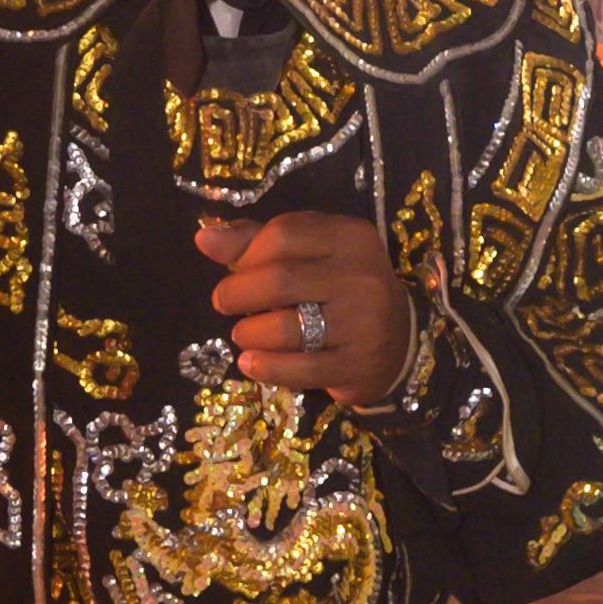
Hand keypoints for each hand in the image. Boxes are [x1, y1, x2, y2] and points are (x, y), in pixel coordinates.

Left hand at [199, 209, 413, 403]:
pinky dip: (265, 367)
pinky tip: (251, 362)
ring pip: (284, 328)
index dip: (247, 254)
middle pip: (279, 280)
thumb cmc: (340, 288)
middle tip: (226, 303)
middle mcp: (362, 276)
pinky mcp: (358, 365)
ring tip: (244, 334)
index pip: (283, 234)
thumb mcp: (311, 253)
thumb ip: (258, 241)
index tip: (237, 270)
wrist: (398, 339)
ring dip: (248, 333)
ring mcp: (364, 323)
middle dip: (237, 294)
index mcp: (350, 237)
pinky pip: (299, 369)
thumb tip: (204, 238)